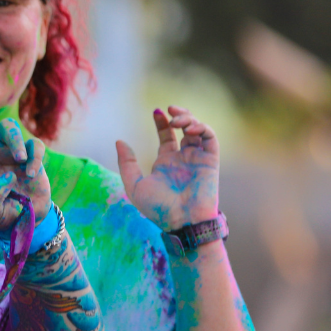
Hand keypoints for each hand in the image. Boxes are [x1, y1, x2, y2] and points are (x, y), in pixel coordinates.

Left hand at [0, 73, 51, 232]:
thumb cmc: (1, 215)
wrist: (26, 220)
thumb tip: (4, 177)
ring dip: (15, 143)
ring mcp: (12, 152)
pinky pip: (34, 146)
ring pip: (11, 130)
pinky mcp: (32, 156)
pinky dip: (34, 159)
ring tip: (19, 162)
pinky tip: (30, 176)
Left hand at [116, 106, 218, 230]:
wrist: (182, 221)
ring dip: (189, 119)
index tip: (156, 111)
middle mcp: (183, 158)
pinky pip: (210, 138)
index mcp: (166, 163)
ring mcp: (197, 158)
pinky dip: (201, 128)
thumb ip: (126, 163)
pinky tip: (187, 129)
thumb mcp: (134, 185)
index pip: (166, 136)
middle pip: (184, 128)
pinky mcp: (210, 161)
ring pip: (198, 130)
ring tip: (176, 120)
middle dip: (178, 115)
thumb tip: (119, 141)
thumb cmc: (158, 208)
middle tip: (168, 109)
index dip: (162, 122)